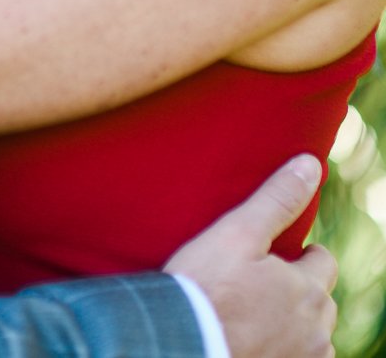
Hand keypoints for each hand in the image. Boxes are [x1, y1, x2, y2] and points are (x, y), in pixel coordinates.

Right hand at [166, 155, 336, 357]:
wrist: (181, 344)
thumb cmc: (205, 288)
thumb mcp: (237, 233)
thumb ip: (277, 200)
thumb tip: (310, 165)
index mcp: (308, 290)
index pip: (324, 261)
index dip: (300, 254)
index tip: (272, 256)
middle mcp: (316, 332)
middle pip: (320, 302)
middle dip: (299, 291)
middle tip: (257, 284)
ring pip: (312, 338)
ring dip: (293, 326)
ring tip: (252, 314)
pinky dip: (282, 349)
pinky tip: (252, 341)